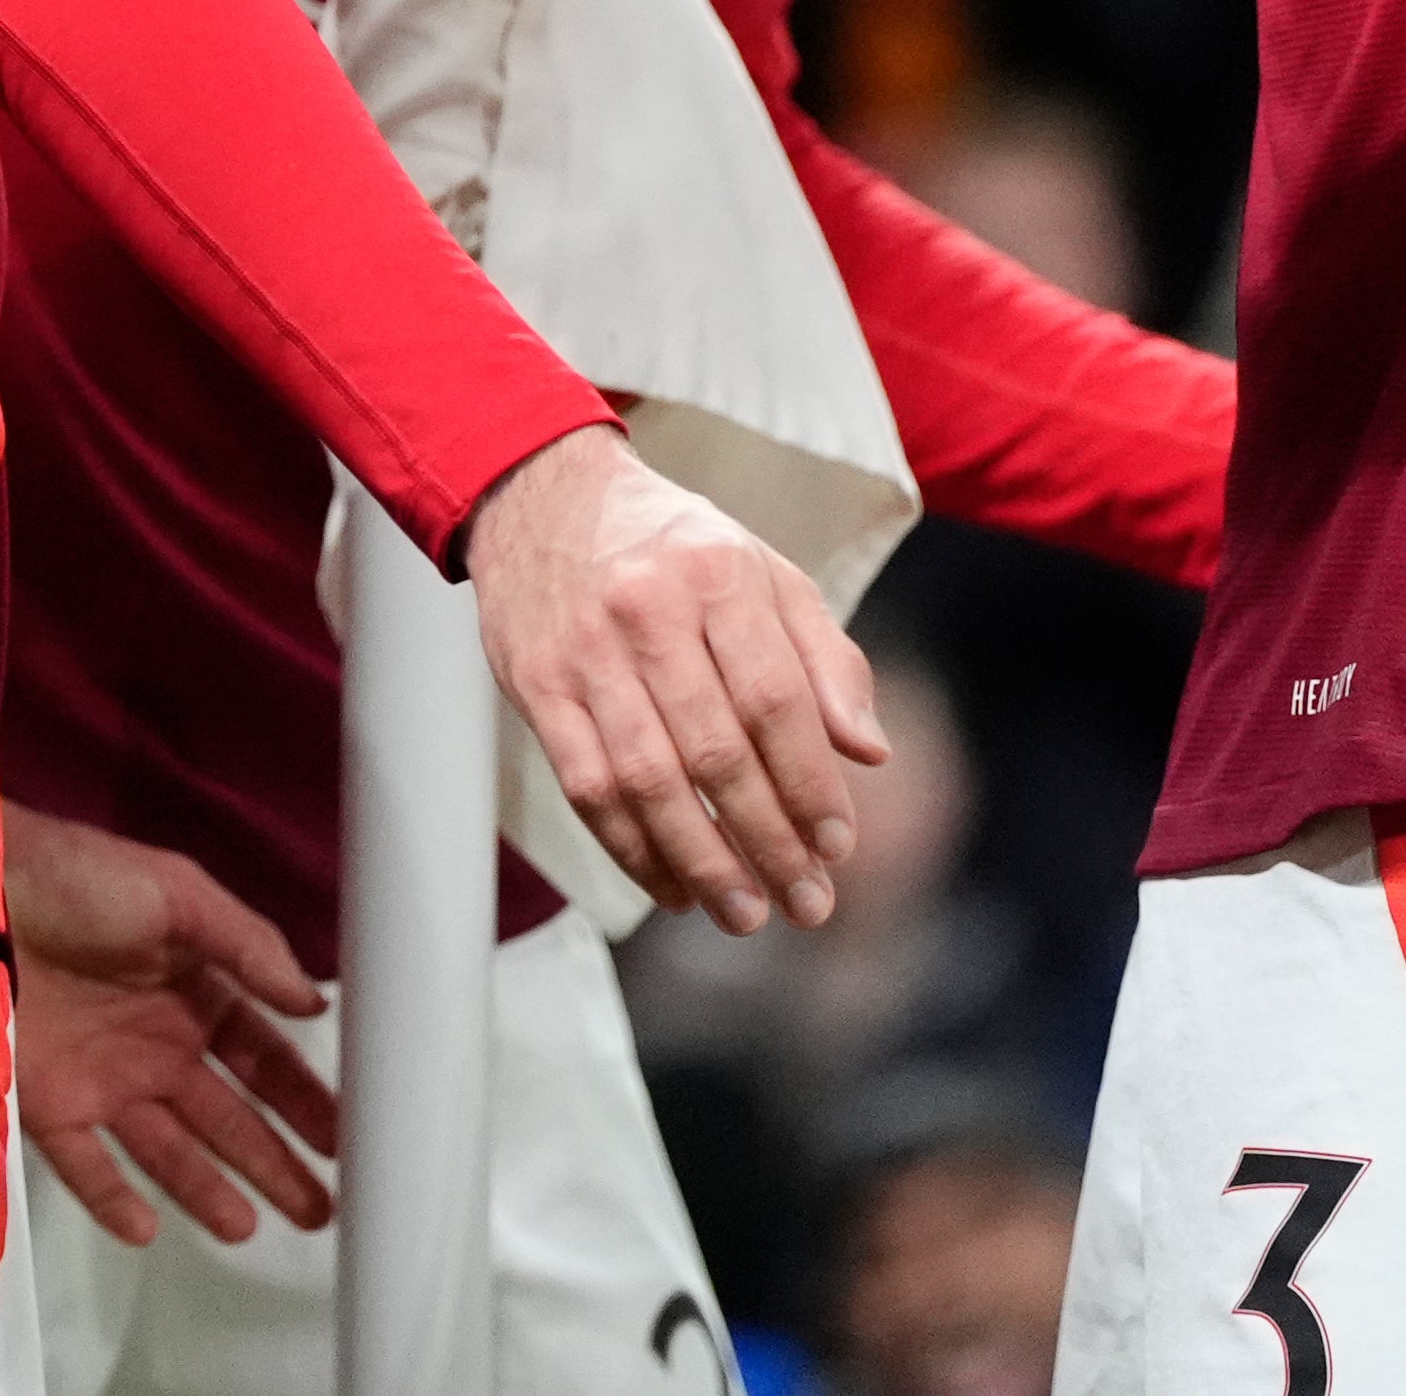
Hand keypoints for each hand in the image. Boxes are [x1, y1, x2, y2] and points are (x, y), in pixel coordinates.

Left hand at [9, 805, 337, 1247]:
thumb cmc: (79, 879)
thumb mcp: (179, 895)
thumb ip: (250, 948)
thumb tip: (317, 1003)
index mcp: (193, 991)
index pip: (262, 1057)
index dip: (303, 1100)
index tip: (345, 1141)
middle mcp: (156, 1044)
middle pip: (226, 1117)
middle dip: (274, 1162)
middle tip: (321, 1212)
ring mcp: (104, 1078)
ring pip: (167, 1151)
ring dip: (209, 1190)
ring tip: (249, 1229)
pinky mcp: (49, 1103)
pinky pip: (86, 1164)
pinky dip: (114, 1200)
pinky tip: (147, 1229)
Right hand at [463, 425, 885, 932]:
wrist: (540, 491)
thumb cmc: (670, 544)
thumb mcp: (762, 570)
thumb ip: (825, 656)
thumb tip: (870, 752)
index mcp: (718, 575)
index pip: (776, 701)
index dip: (810, 784)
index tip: (837, 845)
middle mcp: (648, 611)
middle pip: (716, 753)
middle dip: (768, 841)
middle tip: (807, 902)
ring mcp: (584, 652)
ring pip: (648, 781)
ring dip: (702, 862)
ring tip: (744, 913)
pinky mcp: (535, 685)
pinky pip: (586, 785)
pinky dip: (631, 849)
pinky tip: (671, 886)